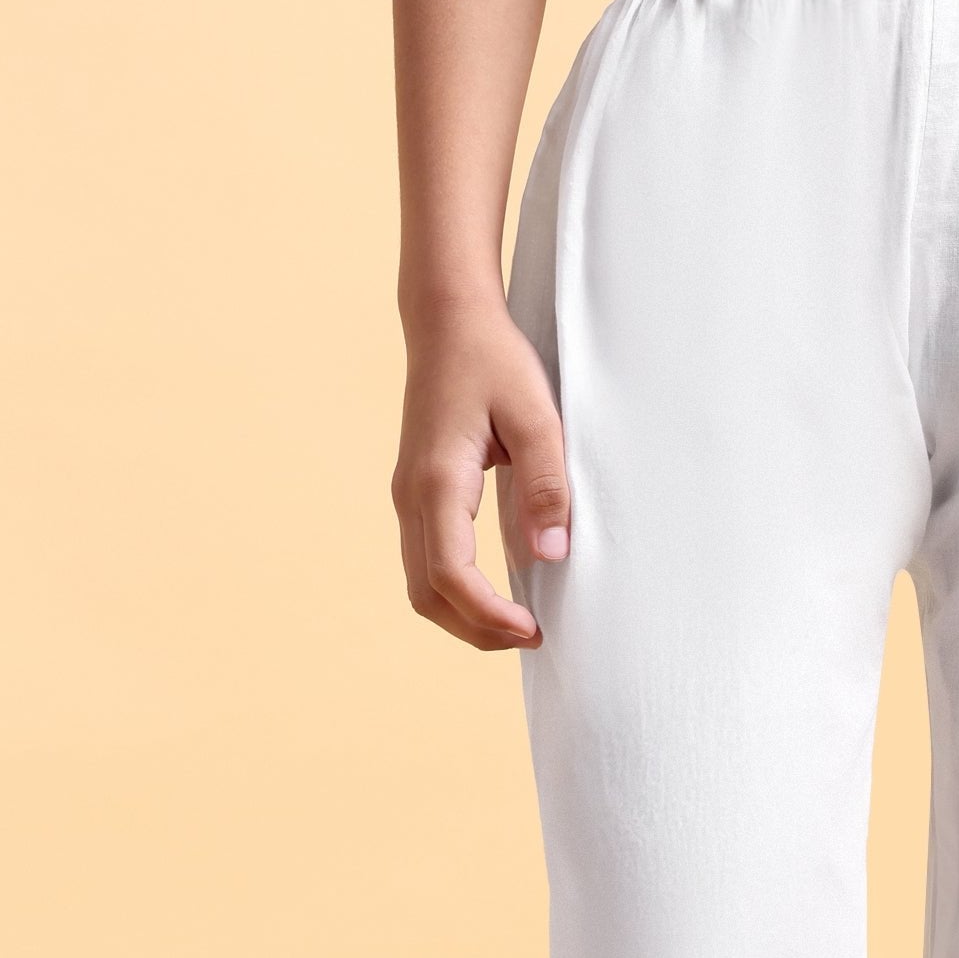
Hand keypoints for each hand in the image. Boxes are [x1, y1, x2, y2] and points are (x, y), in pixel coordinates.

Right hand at [391, 299, 570, 649]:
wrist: (448, 321)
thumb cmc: (494, 361)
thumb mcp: (537, 416)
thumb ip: (546, 485)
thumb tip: (551, 554)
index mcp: (438, 480)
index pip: (451, 575)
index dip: (489, 616)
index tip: (533, 630)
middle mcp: (411, 496)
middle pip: (427, 596)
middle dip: (477, 630)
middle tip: (532, 637)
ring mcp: (407, 498)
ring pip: (420, 586)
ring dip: (465, 617)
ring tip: (518, 624)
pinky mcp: (416, 496)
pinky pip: (426, 563)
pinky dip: (457, 593)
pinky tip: (498, 594)